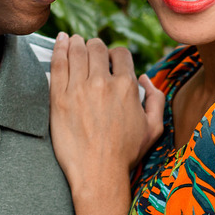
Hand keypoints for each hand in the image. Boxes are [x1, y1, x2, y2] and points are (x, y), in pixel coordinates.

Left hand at [48, 34, 164, 191]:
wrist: (98, 174)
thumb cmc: (126, 155)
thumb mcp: (154, 127)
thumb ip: (156, 98)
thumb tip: (144, 78)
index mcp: (127, 87)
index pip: (121, 54)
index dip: (115, 54)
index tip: (108, 60)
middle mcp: (104, 83)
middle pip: (97, 48)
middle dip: (94, 46)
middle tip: (89, 50)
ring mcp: (79, 89)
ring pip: (77, 51)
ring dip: (76, 42)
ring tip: (74, 41)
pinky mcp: (59, 98)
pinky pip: (58, 63)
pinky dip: (60, 47)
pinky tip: (61, 40)